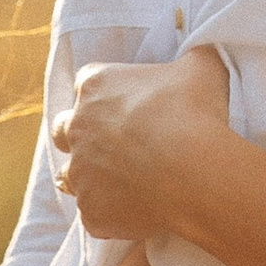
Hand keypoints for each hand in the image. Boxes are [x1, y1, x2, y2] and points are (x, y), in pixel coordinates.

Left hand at [52, 43, 232, 241]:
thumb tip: (202, 53)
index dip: (104, 93)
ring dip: (88, 176)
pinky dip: (110, 212)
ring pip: (69, 176)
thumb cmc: (195, 114)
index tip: (126, 104)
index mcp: (97, 87)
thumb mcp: (202, 67)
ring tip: (120, 183)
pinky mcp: (91, 210)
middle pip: (63, 129)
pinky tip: (136, 211)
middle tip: (114, 144)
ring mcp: (80, 173)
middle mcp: (78, 128)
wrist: (194, 172)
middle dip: (80, 135)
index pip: (86, 83)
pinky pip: (94, 213)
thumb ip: (193, 57)